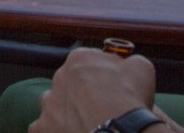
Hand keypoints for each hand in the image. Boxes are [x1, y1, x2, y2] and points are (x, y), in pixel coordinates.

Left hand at [29, 47, 156, 132]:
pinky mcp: (43, 128)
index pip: (87, 63)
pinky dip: (57, 131)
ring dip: (66, 113)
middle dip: (82, 94)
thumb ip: (130, 62)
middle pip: (70, 84)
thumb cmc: (129, 98)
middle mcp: (59, 77)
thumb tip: (129, 64)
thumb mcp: (141, 68)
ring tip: (86, 124)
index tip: (111, 88)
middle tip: (100, 109)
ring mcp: (49, 104)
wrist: (117, 132)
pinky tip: (75, 132)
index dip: (101, 76)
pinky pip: (45, 128)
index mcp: (79, 58)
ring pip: (55, 106)